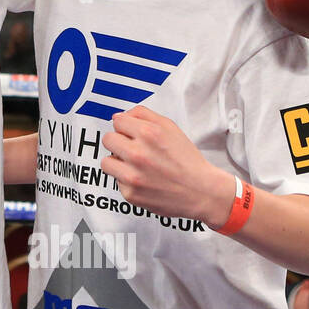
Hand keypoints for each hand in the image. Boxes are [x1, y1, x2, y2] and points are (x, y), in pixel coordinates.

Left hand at [99, 106, 232, 226]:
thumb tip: (119, 116)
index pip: (117, 121)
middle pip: (108, 139)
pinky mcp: (130, 193)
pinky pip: (116, 181)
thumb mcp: (170, 128)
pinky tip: (143, 179)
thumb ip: (143, 115)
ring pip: (106, 162)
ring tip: (135, 165)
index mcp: (148, 134)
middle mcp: (138, 154)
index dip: (126, 127)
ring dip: (118, 162)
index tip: (132, 133)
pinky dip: (127, 180)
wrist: (202, 192)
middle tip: (133, 149)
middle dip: (119, 142)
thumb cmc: (187, 160)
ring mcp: (132, 176)